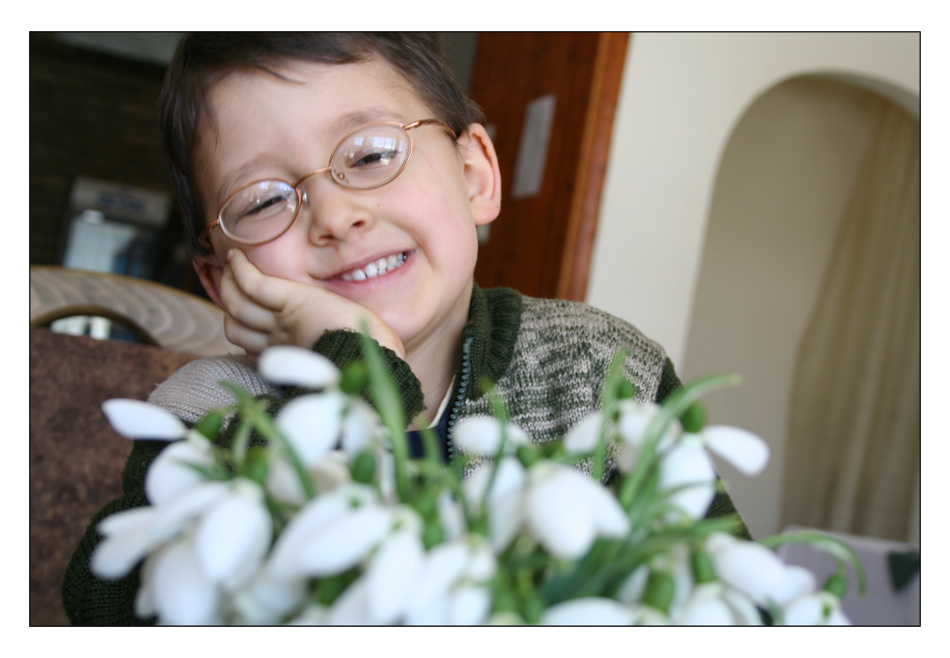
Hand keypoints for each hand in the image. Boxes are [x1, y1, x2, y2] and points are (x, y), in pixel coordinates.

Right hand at [219, 249, 404, 359]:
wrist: (373, 354)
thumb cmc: (362, 349)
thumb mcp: (332, 344)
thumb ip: (313, 339)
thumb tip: (310, 330)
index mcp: (288, 353)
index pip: (244, 341)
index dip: (235, 322)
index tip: (236, 306)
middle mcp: (279, 342)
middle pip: (234, 324)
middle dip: (227, 300)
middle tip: (228, 279)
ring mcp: (282, 323)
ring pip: (237, 304)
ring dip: (228, 283)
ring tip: (231, 266)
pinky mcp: (294, 303)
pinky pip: (254, 285)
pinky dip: (241, 269)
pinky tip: (236, 256)